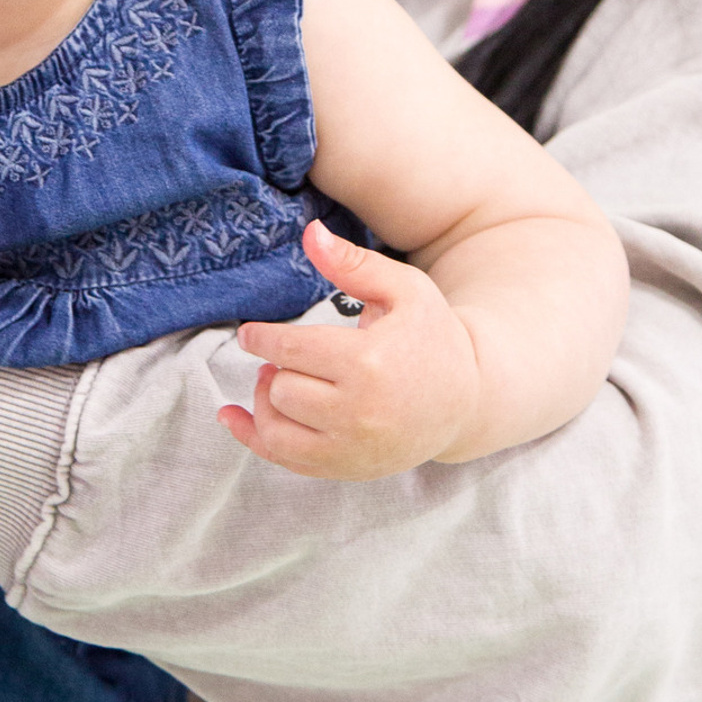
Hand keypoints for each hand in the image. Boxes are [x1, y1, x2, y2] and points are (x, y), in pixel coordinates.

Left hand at [218, 221, 484, 479]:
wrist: (467, 401)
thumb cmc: (433, 336)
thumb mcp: (404, 289)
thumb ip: (354, 263)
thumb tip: (311, 233)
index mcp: (369, 362)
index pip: (292, 350)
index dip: (263, 338)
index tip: (249, 333)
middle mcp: (358, 412)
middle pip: (282, 389)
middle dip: (274, 368)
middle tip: (283, 356)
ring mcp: (352, 447)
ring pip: (277, 429)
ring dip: (265, 402)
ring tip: (276, 381)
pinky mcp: (348, 469)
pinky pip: (286, 460)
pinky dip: (253, 438)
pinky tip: (234, 417)